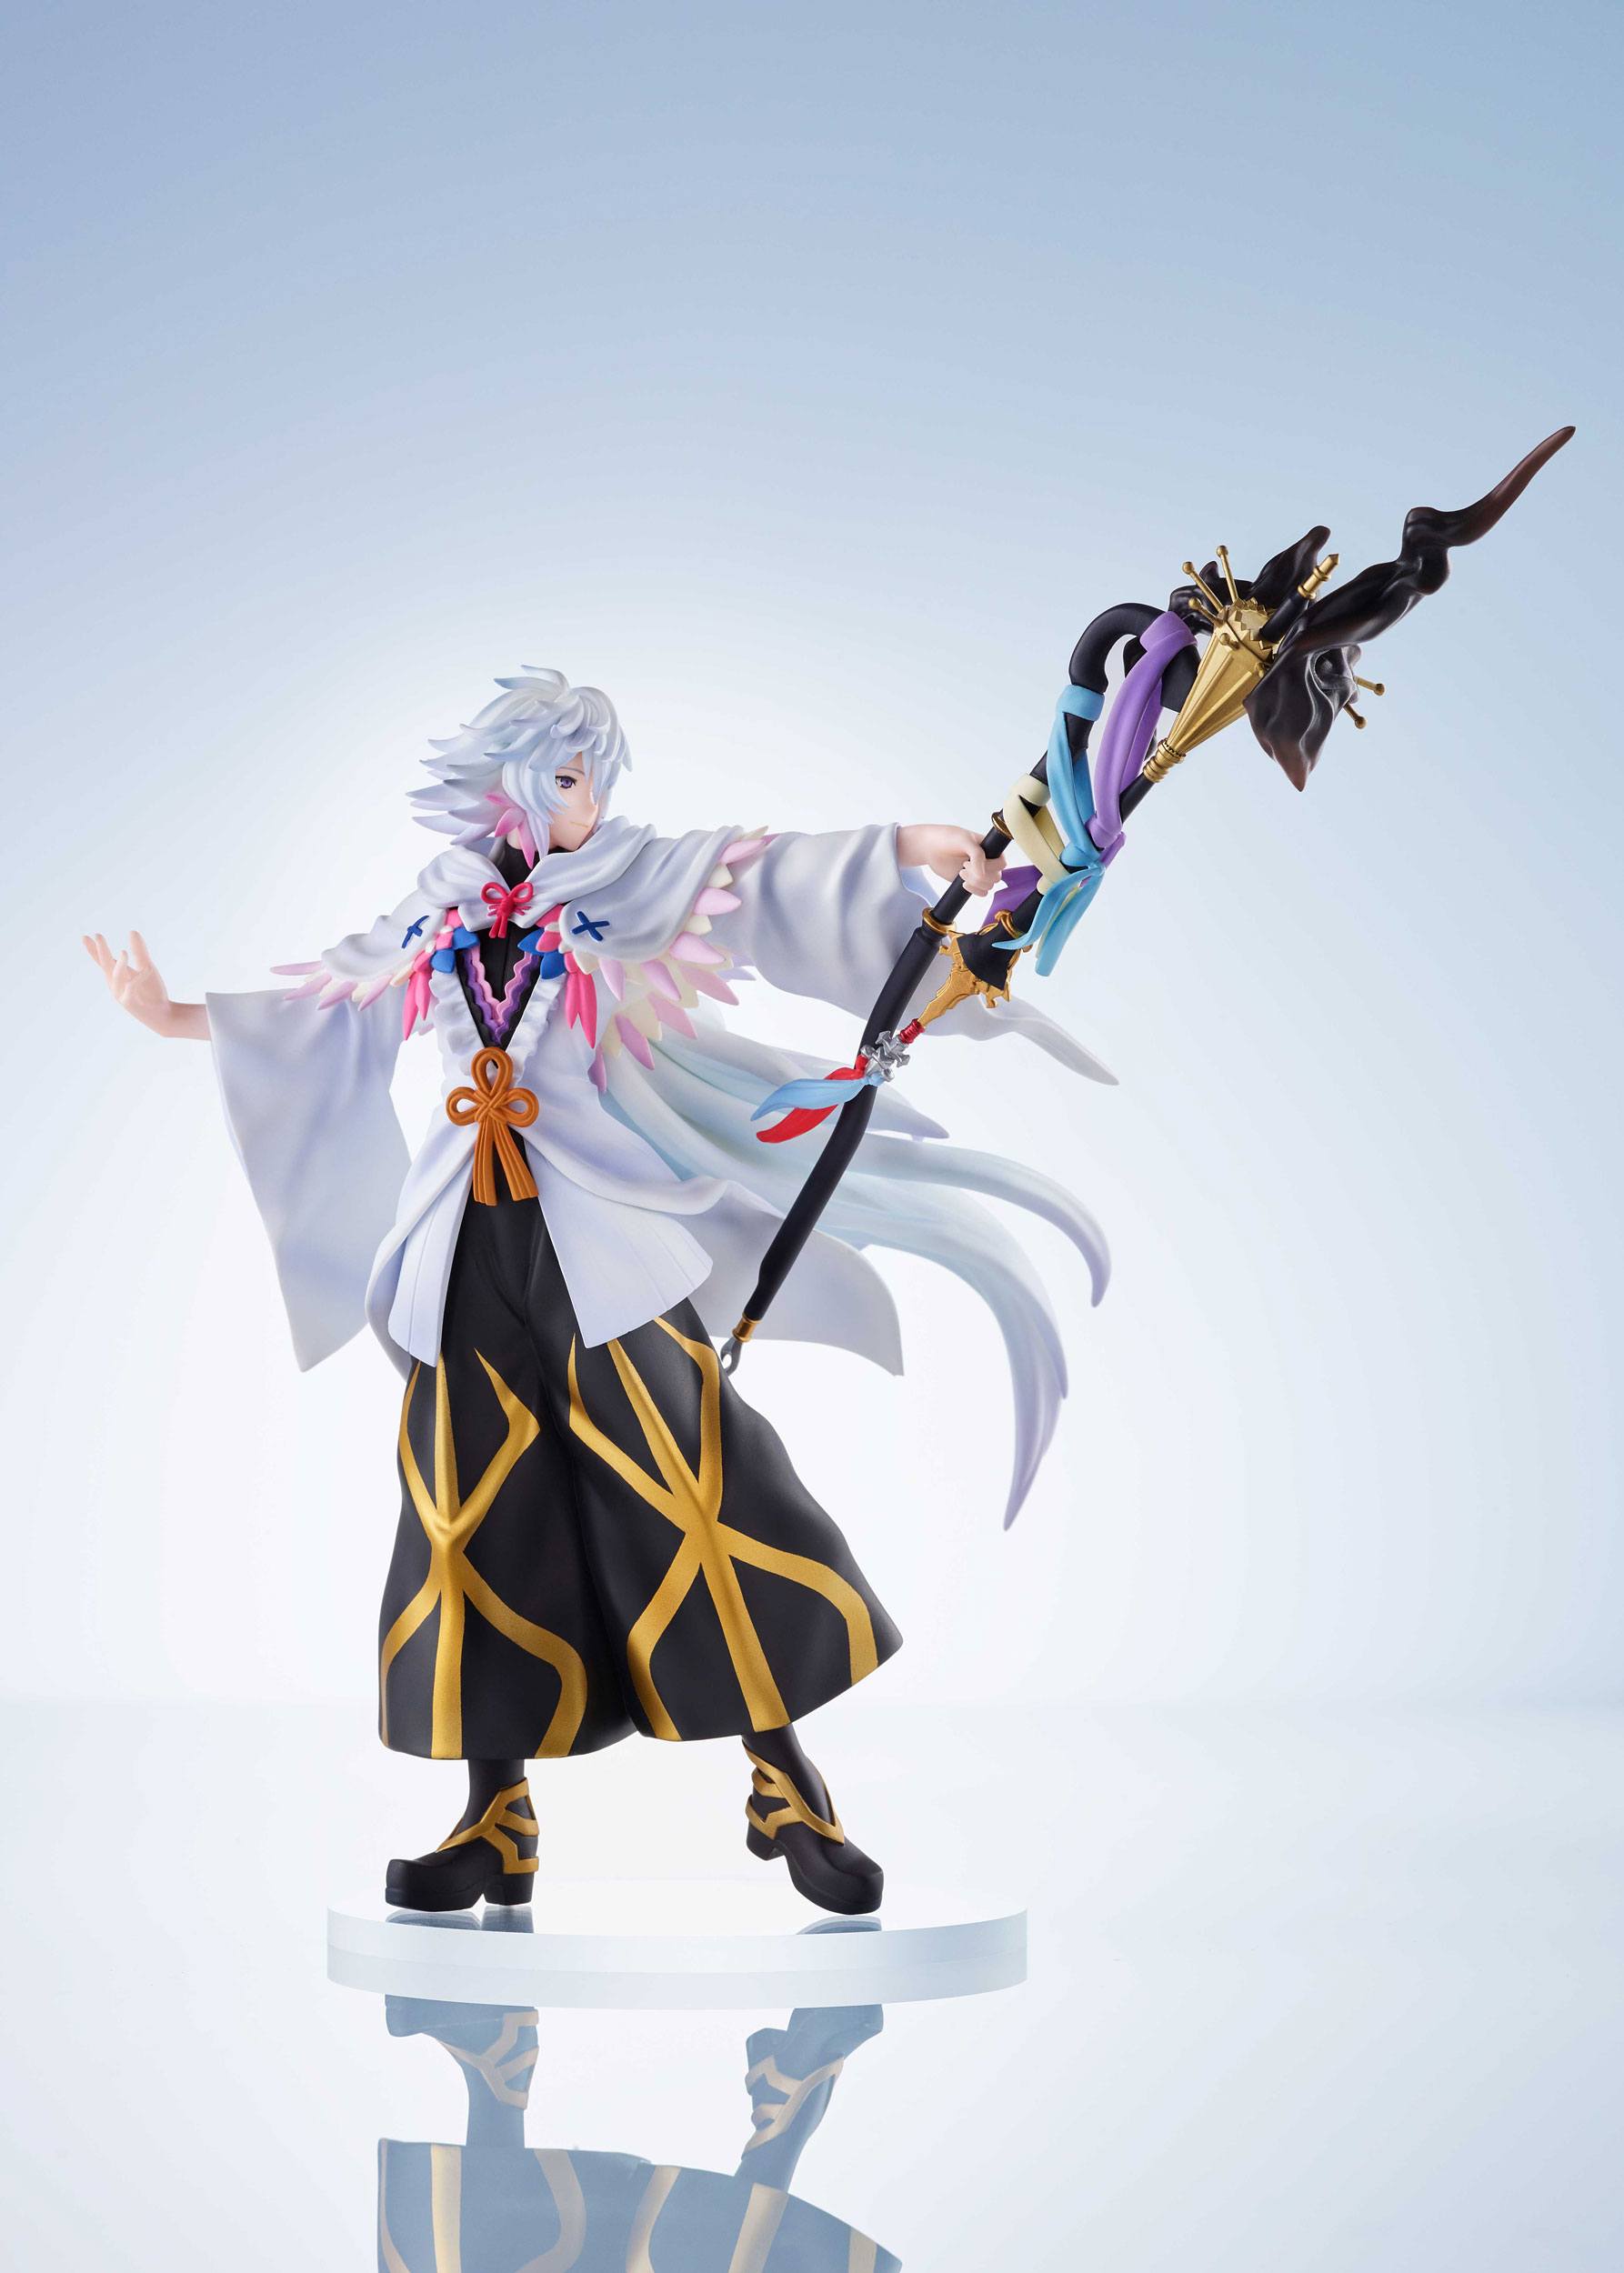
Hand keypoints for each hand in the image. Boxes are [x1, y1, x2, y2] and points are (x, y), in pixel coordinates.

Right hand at [82, 931, 207, 1038]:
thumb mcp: (146, 967)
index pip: (103, 961)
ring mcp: (120, 994)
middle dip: (101, 951)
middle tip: (98, 935)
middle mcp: (115, 984)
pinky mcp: (130, 1003)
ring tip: (124, 952)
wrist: (164, 1014)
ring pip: (117, 976)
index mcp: (117, 975)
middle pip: (106, 965)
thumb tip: (132, 931)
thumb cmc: (152, 992)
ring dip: (120, 964)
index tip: (85, 937)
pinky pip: (132, 987)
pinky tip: (148, 969)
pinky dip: (139, 978)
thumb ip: (139, 951)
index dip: (94, 950)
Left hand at [897, 823, 1005, 894]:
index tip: (970, 860)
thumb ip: (977, 855)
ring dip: (975, 883)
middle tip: (963, 866)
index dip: (990, 866)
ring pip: (989, 885)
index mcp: (990, 848)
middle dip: (979, 875)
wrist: (931, 847)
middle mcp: (988, 860)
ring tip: (961, 872)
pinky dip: (974, 890)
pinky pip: (982, 892)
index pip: (1001, 863)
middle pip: (996, 876)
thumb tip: (982, 875)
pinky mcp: (971, 881)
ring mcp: (980, 872)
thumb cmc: (948, 838)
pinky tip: (962, 883)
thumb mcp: (965, 840)